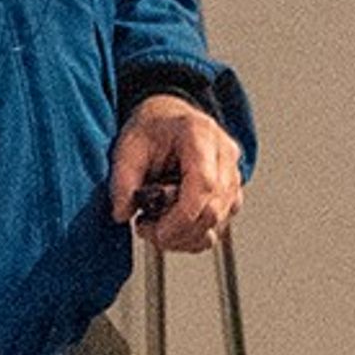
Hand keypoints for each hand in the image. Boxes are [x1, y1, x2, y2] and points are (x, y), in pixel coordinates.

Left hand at [107, 94, 243, 256]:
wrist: (168, 118)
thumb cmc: (152, 129)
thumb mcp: (128, 146)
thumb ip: (122, 179)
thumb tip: (122, 213)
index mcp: (200, 133)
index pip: (204, 184)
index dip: (182, 217)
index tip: (158, 232)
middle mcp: (224, 153)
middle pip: (213, 210)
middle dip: (180, 232)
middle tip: (148, 229)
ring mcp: (233, 173)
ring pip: (218, 223)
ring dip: (186, 237)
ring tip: (157, 225)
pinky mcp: (232, 192)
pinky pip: (220, 225)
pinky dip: (195, 234)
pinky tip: (173, 224)